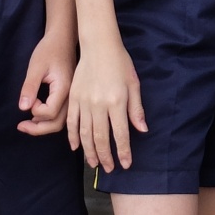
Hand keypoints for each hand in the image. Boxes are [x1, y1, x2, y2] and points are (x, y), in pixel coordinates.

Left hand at [18, 30, 74, 135]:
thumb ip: (29, 88)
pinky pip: (61, 115)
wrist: (63, 39)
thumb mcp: (35, 67)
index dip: (36, 110)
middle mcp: (71, 97)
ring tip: (27, 124)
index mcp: (64, 89)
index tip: (29, 97)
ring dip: (43, 126)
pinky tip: (37, 116)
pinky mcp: (69, 96)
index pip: (50, 112)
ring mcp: (71, 97)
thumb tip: (23, 109)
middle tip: (20, 126)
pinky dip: (49, 119)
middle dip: (38, 129)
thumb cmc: (49, 50)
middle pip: (57, 123)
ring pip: (60, 122)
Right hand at [66, 34, 143, 171]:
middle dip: (106, 156)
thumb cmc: (120, 63)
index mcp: (116, 102)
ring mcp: (84, 102)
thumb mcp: (133, 84)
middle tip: (110, 169)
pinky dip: (73, 137)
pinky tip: (76, 148)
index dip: (123, 151)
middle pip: (101, 138)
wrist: (98, 45)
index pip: (121, 134)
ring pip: (85, 134)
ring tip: (94, 164)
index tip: (126, 164)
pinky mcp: (74, 98)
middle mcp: (99, 105)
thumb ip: (136, 109)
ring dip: (90, 151)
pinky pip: (72, 122)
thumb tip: (142, 130)